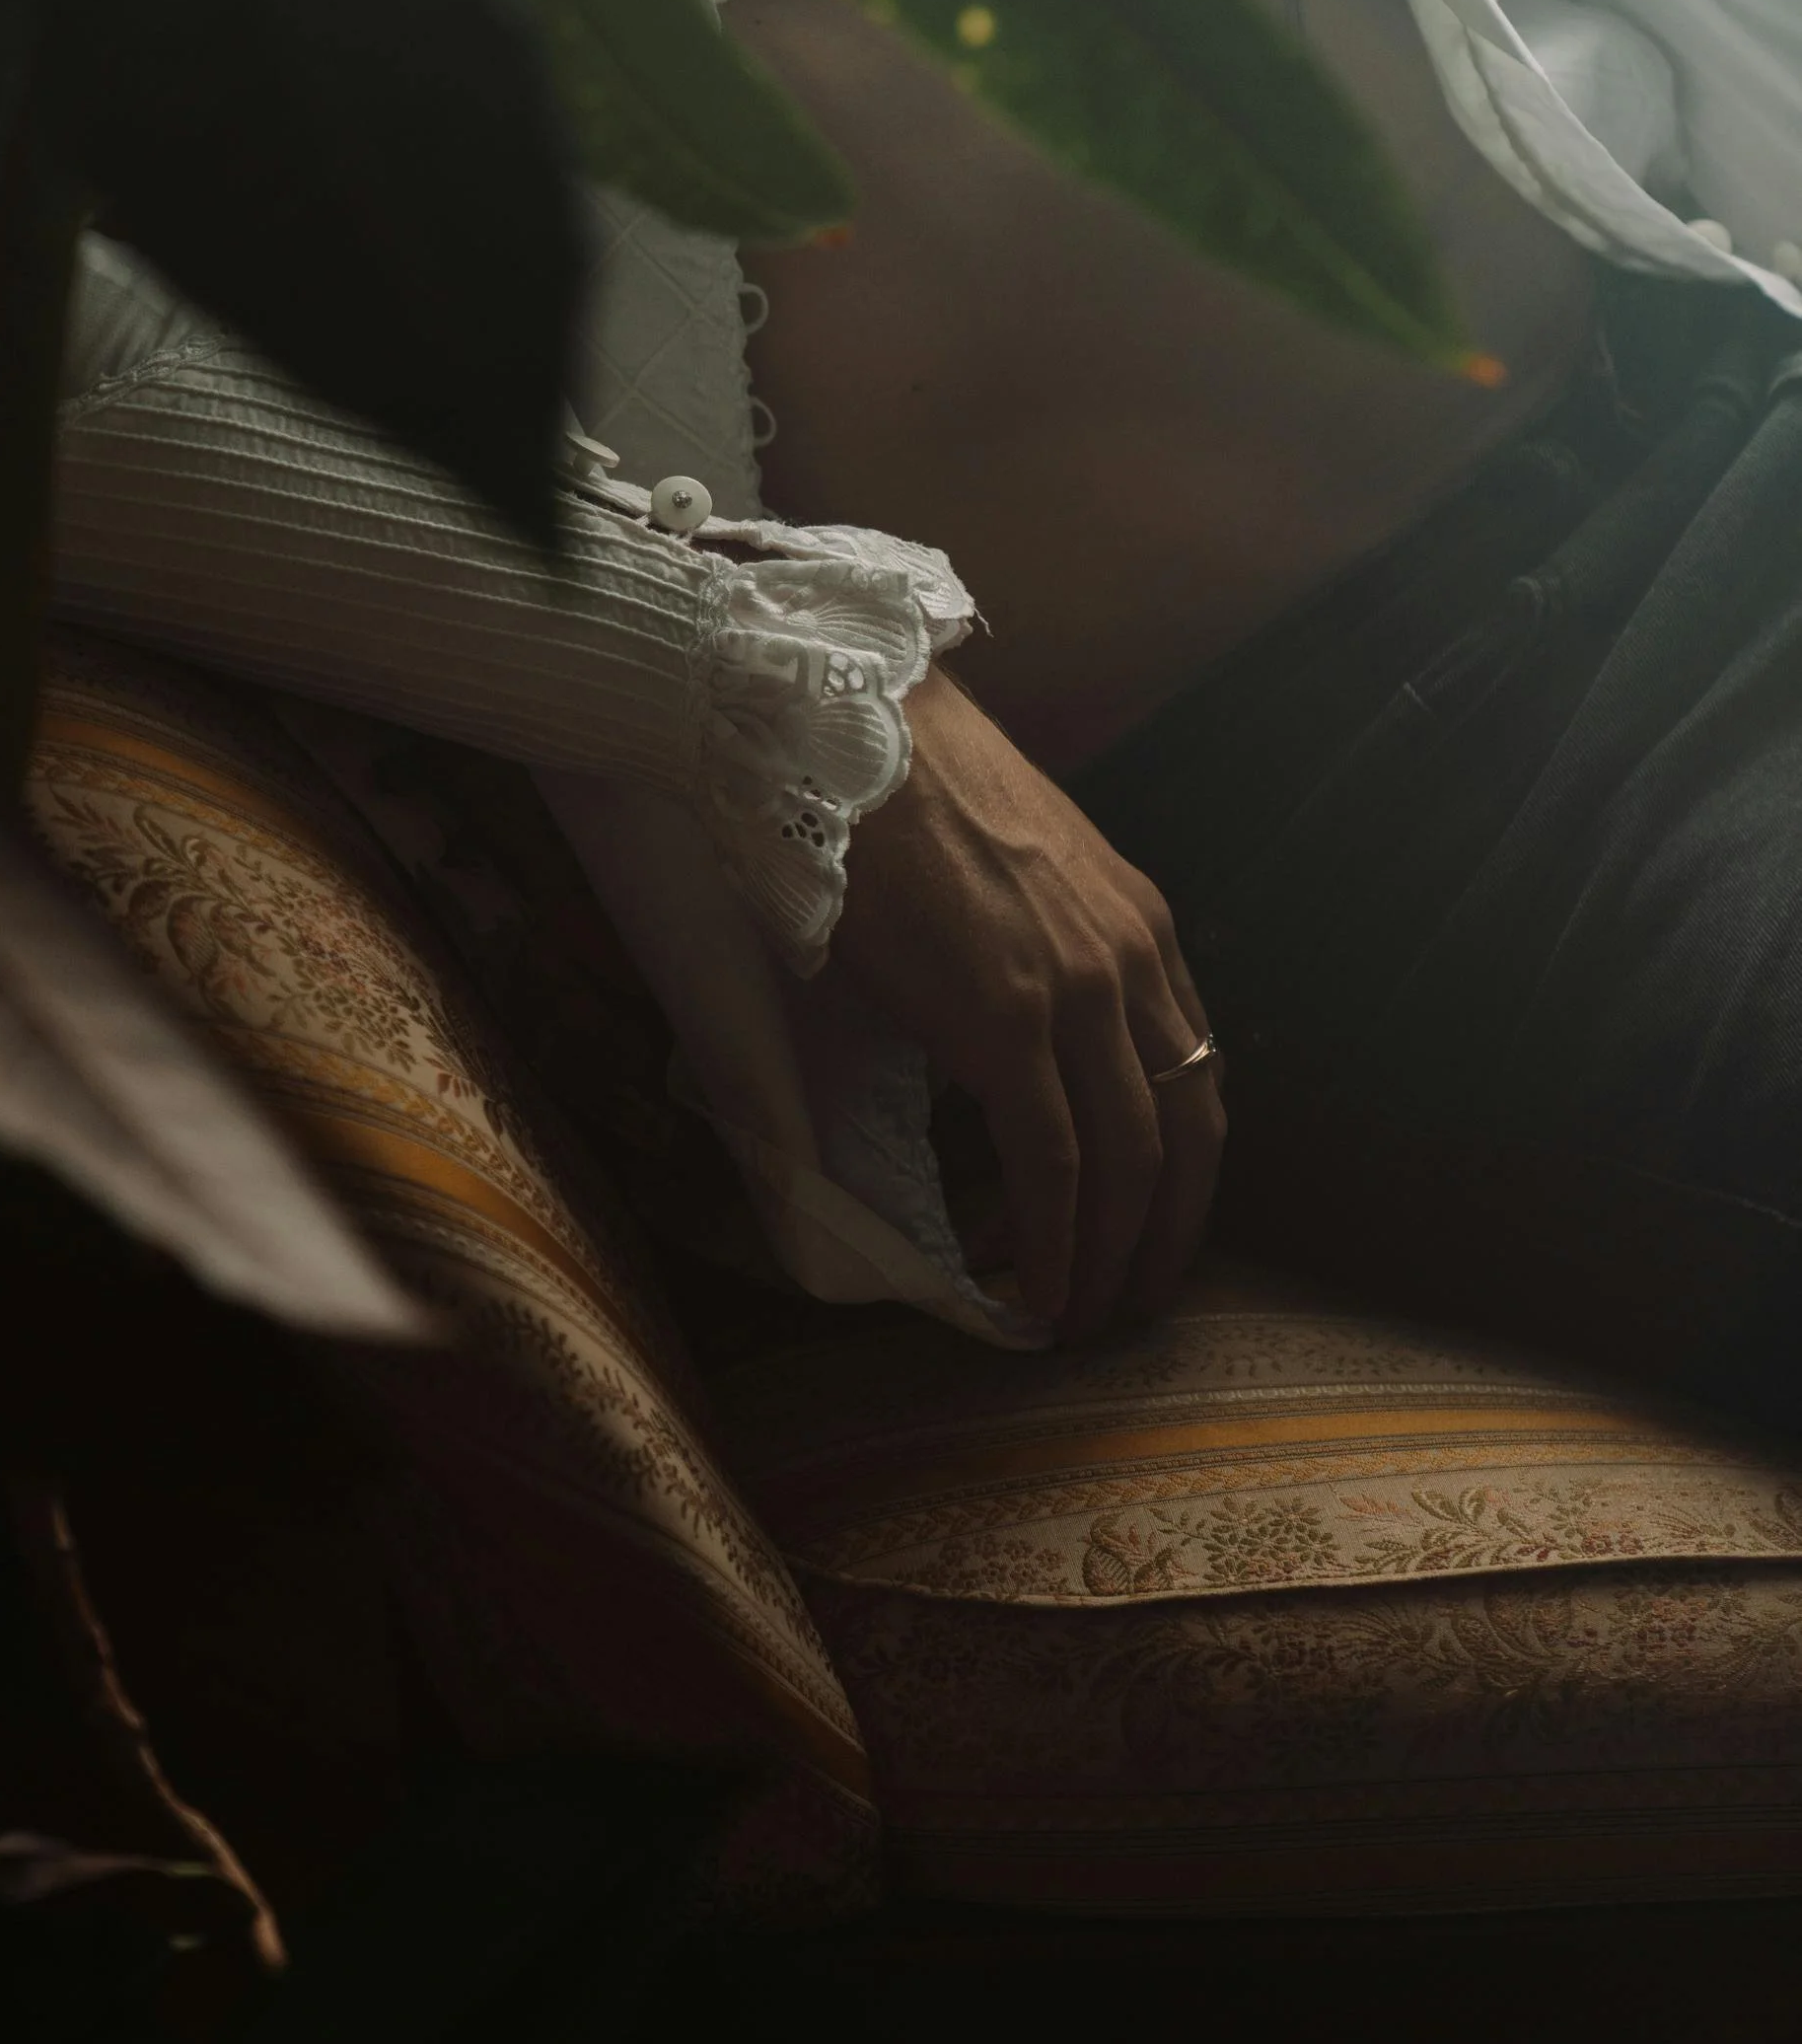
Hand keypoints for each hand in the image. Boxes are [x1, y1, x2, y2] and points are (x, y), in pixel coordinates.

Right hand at [835, 668, 1222, 1338]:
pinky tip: (1032, 1284)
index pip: (1197, 1071)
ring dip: (1109, 1255)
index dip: (1182, 1168)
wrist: (846, 728)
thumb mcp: (1010, 873)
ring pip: (1129, 1160)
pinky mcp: (1008, 1019)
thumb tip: (998, 1038)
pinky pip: (1053, 1161)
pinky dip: (1053, 1238)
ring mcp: (1077, 990)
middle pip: (1187, 1132)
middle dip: (1165, 1234)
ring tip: (1073, 1315)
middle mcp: (1132, 960)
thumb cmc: (901, 788)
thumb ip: (1034, 952)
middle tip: (1130, 1301)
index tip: (1149, 1225)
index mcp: (1140, 923)